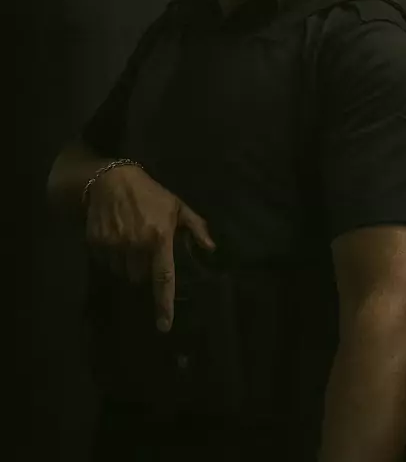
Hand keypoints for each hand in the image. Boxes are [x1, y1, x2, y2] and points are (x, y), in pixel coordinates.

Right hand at [85, 164, 215, 331]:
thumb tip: (210, 248)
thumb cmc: (150, 193)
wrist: (111, 179)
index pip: (163, 278)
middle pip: (140, 277)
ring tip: (129, 241)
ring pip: (122, 272)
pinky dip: (111, 256)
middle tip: (145, 249)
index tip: (164, 326)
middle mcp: (136, 245)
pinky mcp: (96, 243)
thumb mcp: (176, 206)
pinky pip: (105, 262)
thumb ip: (195, 227)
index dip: (164, 304)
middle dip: (143, 268)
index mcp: (159, 238)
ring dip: (127, 263)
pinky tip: (115, 237)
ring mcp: (114, 245)